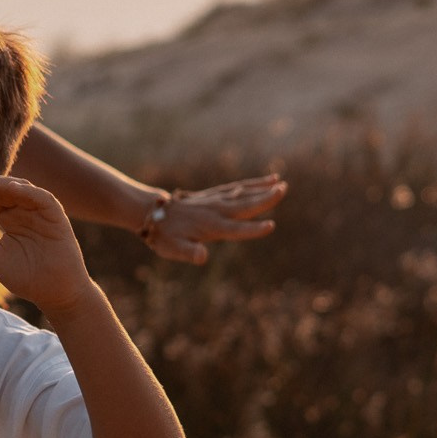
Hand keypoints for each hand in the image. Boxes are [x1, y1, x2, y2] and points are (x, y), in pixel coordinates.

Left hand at [0, 175, 90, 313]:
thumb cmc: (25, 275)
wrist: (53, 293)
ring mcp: (40, 211)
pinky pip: (42, 198)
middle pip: (0, 189)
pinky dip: (28, 192)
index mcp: (9, 217)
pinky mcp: (56, 216)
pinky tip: (11, 189)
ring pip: (19, 188)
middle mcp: (24, 210)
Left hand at [141, 175, 284, 264]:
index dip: (252, 229)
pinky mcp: (215, 194)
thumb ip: (189, 252)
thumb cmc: (165, 236)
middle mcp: (215, 211)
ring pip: (243, 193)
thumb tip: (202, 258)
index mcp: (210, 226)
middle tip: (283, 190)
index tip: (270, 226)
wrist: (152, 213)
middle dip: (264, 199)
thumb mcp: (173, 248)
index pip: (235, 229)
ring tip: (281, 183)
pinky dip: (253, 183)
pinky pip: (237, 187)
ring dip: (262, 188)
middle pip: (244, 205)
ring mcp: (216, 200)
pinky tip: (269, 179)